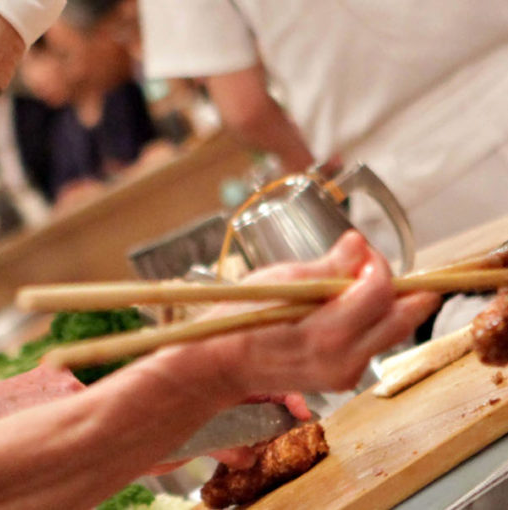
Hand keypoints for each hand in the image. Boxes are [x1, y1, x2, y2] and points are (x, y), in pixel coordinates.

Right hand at [205, 230, 440, 395]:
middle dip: (403, 289)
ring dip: (387, 306)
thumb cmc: (241, 318)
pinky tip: (345, 311)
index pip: (380, 292)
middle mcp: (344, 360)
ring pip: (390, 333)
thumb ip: (328, 266)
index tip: (362, 252)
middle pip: (402, 319)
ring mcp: (345, 374)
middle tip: (384, 268)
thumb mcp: (280, 280)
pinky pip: (372, 346)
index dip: (378, 264)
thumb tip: (359, 244)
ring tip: (357, 286)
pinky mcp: (342, 380)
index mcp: (327, 332)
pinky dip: (370, 324)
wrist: (222, 363)